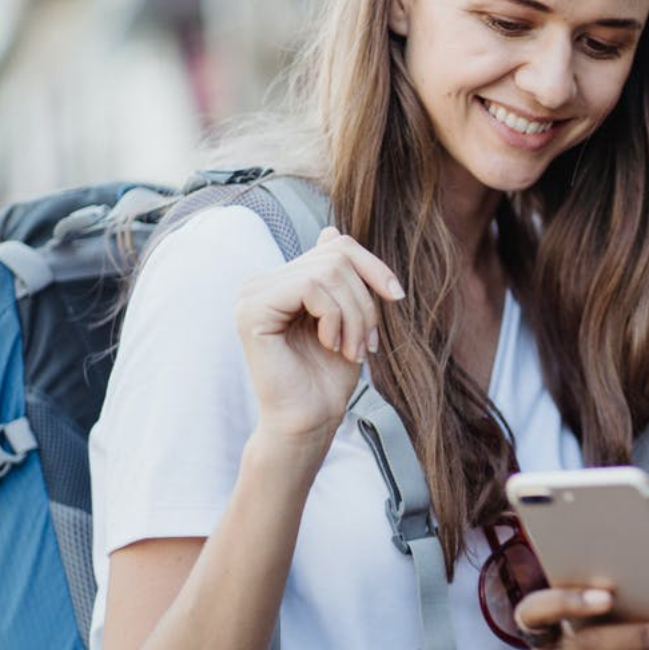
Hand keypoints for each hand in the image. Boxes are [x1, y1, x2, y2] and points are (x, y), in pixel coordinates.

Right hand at [235, 227, 403, 450]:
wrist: (310, 419)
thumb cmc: (329, 375)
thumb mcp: (349, 316)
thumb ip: (339, 277)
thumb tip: (331, 230)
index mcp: (283, 281)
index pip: (336, 245)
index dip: (374, 266)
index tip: (396, 297)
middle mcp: (262, 282)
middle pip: (337, 256)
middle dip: (365, 301)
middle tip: (366, 343)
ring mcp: (252, 294)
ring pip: (328, 272)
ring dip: (355, 315)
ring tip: (352, 349)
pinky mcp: (251, 310)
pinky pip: (310, 288)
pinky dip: (334, 317)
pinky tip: (330, 344)